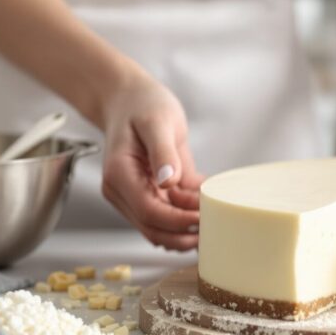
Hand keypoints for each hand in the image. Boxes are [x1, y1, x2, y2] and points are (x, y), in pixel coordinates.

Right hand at [100, 73, 203, 251]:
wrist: (131, 100)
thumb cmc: (143, 105)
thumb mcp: (157, 121)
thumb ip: (163, 152)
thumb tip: (168, 181)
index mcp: (119, 174)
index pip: (149, 211)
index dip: (178, 221)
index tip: (204, 218)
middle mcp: (122, 190)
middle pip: (153, 228)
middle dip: (183, 234)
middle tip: (215, 230)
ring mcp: (132, 195)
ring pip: (160, 228)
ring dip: (186, 230)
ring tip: (215, 221)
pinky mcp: (147, 194)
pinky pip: (167, 215)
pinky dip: (186, 215)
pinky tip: (206, 206)